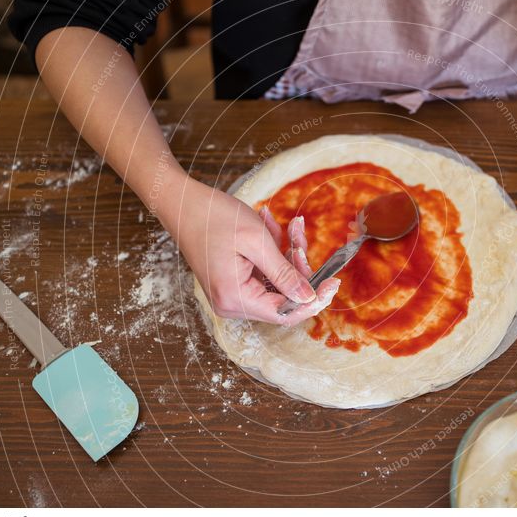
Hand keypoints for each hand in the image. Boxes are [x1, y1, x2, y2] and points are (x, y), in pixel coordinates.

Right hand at [167, 177, 339, 324]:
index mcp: (235, 298)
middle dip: (298, 266)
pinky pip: (264, 274)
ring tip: (285, 225)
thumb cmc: (214, 217)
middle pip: (283, 298)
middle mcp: (232, 304)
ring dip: (286, 254)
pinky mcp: (233, 283)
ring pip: (277, 284)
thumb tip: (308, 298)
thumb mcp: (257, 241)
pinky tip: (269, 226)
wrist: (181, 203)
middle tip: (298, 234)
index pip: (286, 313)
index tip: (334, 282)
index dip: (313, 299)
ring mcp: (231, 295)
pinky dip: (273, 253)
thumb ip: (285, 274)